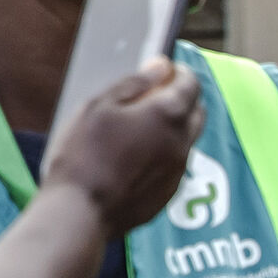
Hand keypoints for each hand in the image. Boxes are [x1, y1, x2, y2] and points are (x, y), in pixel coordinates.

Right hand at [36, 58, 206, 236]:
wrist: (80, 211)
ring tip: (141, 125)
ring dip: (175, 127)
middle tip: (156, 94)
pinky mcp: (169, 193)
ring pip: (188, 140)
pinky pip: (176, 164)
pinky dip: (165, 153)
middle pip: (197, 112)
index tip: (165, 70)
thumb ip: (135, 82)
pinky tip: (137, 155)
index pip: (192, 85)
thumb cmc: (83, 153)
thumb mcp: (100, 105)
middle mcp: (182, 143)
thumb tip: (161, 66)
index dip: (180, 73)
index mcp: (168, 115)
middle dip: (183, 98)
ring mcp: (178, 171)